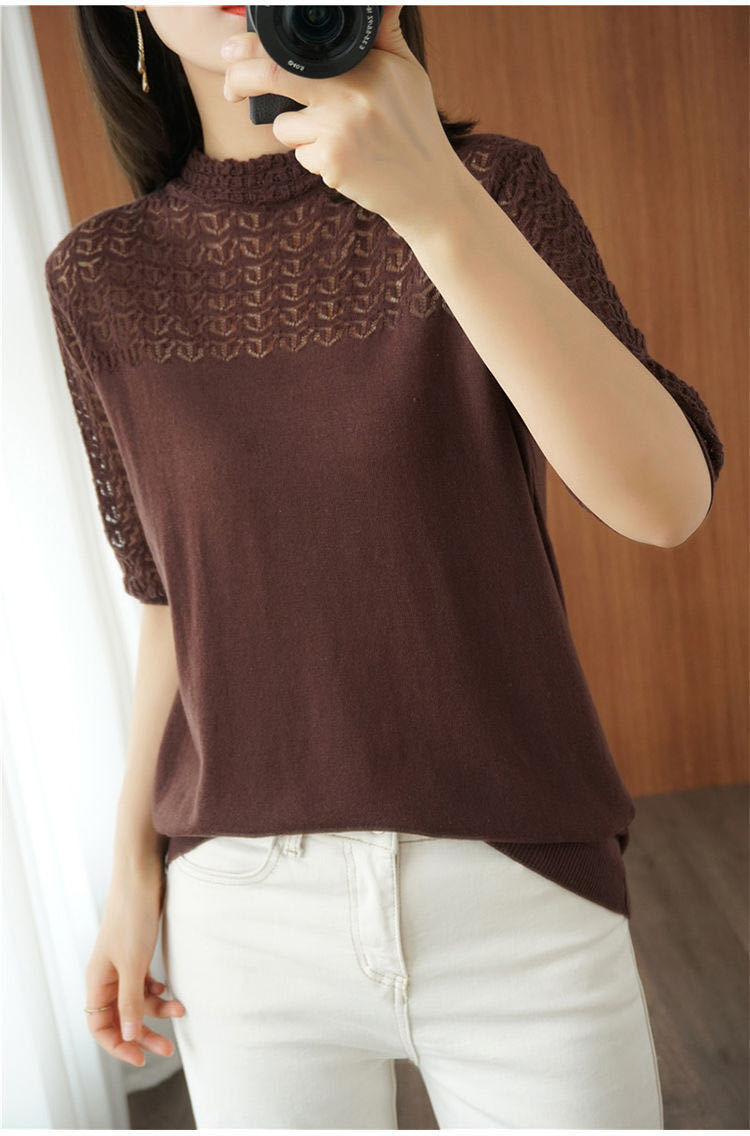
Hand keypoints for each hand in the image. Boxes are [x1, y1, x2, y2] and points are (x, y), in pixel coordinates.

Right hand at [85, 861, 184, 1066]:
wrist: (142, 877)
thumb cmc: (133, 918)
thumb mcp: (133, 964)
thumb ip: (131, 1001)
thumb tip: (128, 1035)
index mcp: (97, 980)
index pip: (100, 1026)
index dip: (118, 1045)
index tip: (141, 1058)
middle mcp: (106, 975)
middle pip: (120, 1017)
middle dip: (142, 1034)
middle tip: (168, 1050)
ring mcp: (122, 964)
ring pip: (136, 1000)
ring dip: (157, 1010)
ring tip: (182, 1010)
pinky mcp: (137, 952)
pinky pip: (144, 983)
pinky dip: (156, 991)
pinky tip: (169, 992)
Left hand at [221, 5, 467, 235]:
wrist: (428, 190)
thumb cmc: (415, 127)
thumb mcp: (406, 71)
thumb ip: (383, 33)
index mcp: (363, 66)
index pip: (292, 49)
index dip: (252, 46)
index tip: (233, 48)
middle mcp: (348, 95)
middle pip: (270, 77)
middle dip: (238, 81)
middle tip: (230, 90)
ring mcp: (338, 132)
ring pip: (284, 126)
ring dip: (295, 131)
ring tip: (336, 136)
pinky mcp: (332, 165)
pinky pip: (300, 156)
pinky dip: (313, 158)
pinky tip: (344, 159)